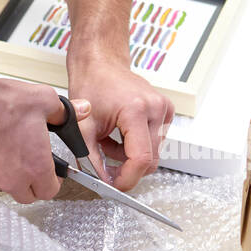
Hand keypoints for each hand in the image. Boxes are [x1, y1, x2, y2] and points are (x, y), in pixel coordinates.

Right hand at [0, 63, 85, 203]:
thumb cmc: (0, 101)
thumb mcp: (44, 101)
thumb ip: (67, 113)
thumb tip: (83, 110)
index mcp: (34, 167)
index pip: (49, 191)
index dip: (53, 182)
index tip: (51, 174)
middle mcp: (10, 179)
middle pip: (26, 196)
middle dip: (31, 184)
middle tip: (30, 165)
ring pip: (1, 186)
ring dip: (7, 176)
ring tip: (7, 150)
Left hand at [67, 55, 173, 190]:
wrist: (101, 64)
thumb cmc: (92, 85)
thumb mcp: (83, 126)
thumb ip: (91, 158)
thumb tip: (103, 182)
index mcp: (136, 109)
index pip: (141, 158)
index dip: (128, 178)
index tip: (115, 185)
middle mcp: (156, 108)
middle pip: (150, 160)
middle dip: (127, 168)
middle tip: (104, 163)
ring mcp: (164, 109)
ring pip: (153, 153)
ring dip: (130, 155)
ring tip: (108, 140)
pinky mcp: (166, 111)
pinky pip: (155, 142)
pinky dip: (136, 145)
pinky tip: (121, 133)